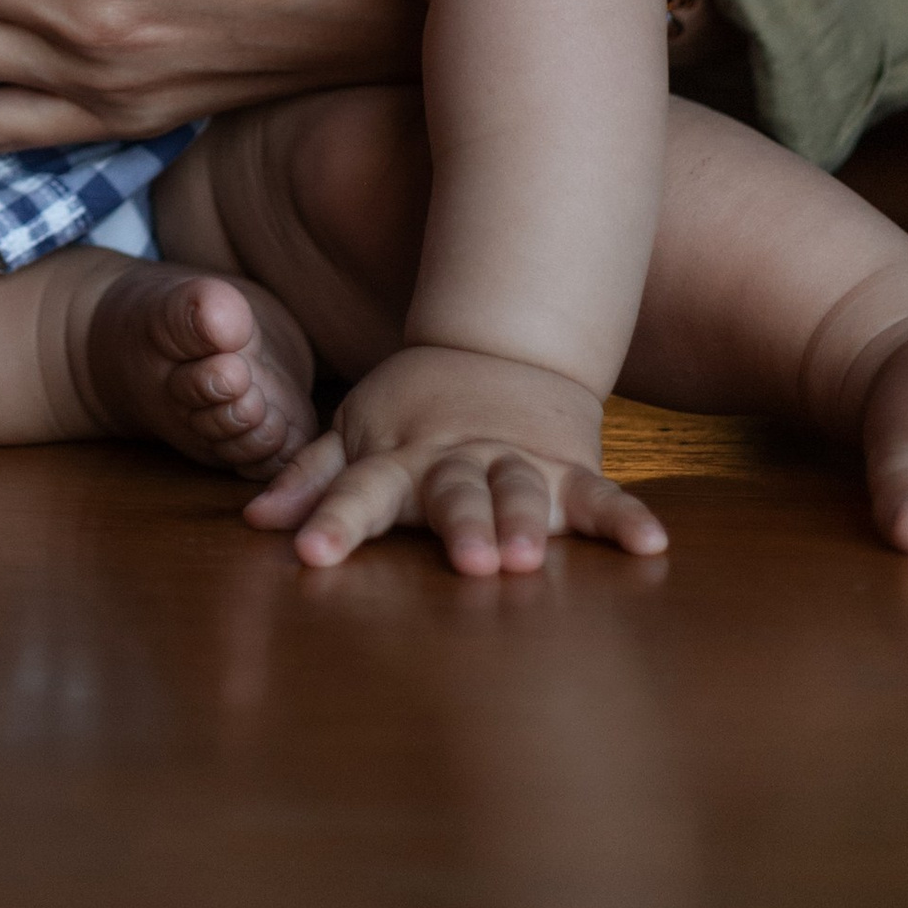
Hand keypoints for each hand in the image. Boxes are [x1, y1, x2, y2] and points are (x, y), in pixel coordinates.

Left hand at [245, 347, 667, 575]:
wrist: (498, 346)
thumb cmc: (415, 406)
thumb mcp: (355, 429)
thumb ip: (310, 477)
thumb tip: (255, 520)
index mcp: (397, 457)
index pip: (357, 490)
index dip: (331, 520)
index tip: (309, 555)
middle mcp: (456, 461)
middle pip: (454, 493)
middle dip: (460, 524)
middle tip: (466, 561)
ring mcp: (516, 462)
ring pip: (521, 491)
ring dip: (525, 522)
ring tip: (529, 557)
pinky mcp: (568, 467)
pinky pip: (600, 494)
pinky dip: (626, 518)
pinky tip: (652, 545)